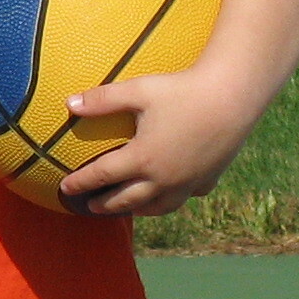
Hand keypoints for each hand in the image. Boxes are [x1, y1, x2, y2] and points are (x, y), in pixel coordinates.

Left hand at [55, 60, 254, 216]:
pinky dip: (171, 199)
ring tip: (128, 208)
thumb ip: (103, 99)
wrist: (234, 96)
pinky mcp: (207, 179)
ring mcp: (186, 183)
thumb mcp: (139, 90)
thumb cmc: (183, 89)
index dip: (80, 183)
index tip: (65, 188)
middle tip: (91, 206)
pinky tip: (170, 194)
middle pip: (126, 199)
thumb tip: (69, 103)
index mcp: (142, 158)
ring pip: (156, 207)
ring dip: (137, 209)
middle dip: (105, 205)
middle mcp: (162, 178)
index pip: (102, 176)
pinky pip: (185, 197)